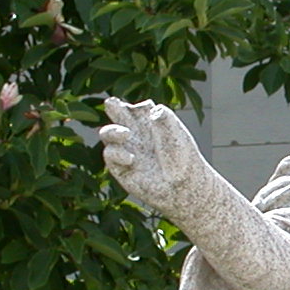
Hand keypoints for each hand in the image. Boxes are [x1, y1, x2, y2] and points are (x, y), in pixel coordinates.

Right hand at [100, 97, 208, 219]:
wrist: (182, 186)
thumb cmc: (181, 159)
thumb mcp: (176, 134)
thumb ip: (165, 118)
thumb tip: (152, 108)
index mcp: (149, 122)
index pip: (138, 108)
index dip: (140, 107)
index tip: (148, 109)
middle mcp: (135, 133)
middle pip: (117, 114)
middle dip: (113, 106)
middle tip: (112, 103)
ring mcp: (126, 148)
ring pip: (107, 133)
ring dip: (113, 130)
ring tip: (126, 134)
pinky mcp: (119, 166)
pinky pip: (109, 154)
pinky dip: (117, 153)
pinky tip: (131, 159)